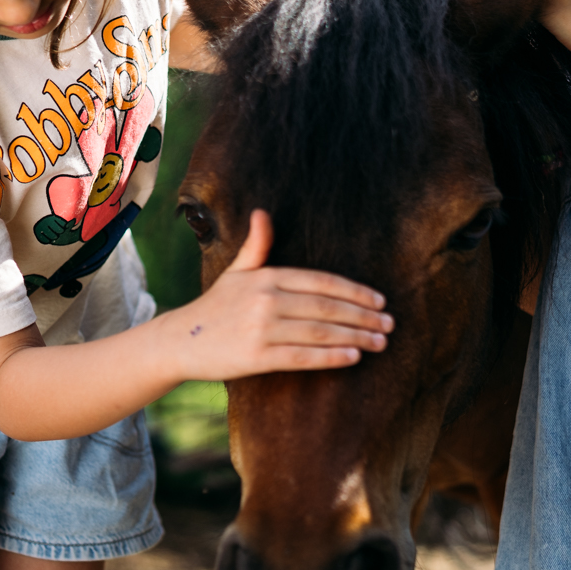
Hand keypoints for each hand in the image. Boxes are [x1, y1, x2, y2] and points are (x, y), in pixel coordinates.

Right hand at [166, 211, 392, 379]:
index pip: (322, 282)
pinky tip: (353, 357)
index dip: (355, 291)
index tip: (379, 301)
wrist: (180, 340)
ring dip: (356, 337)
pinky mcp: (257, 357)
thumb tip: (262, 212)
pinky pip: (302, 357)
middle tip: (389, 324)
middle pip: (327, 307)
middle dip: (363, 316)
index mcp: (267, 277)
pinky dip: (330, 357)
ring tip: (380, 342)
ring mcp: (262, 329)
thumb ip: (257, 247)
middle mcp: (266, 300)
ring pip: (320, 332)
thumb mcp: (236, 272)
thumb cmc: (215, 306)